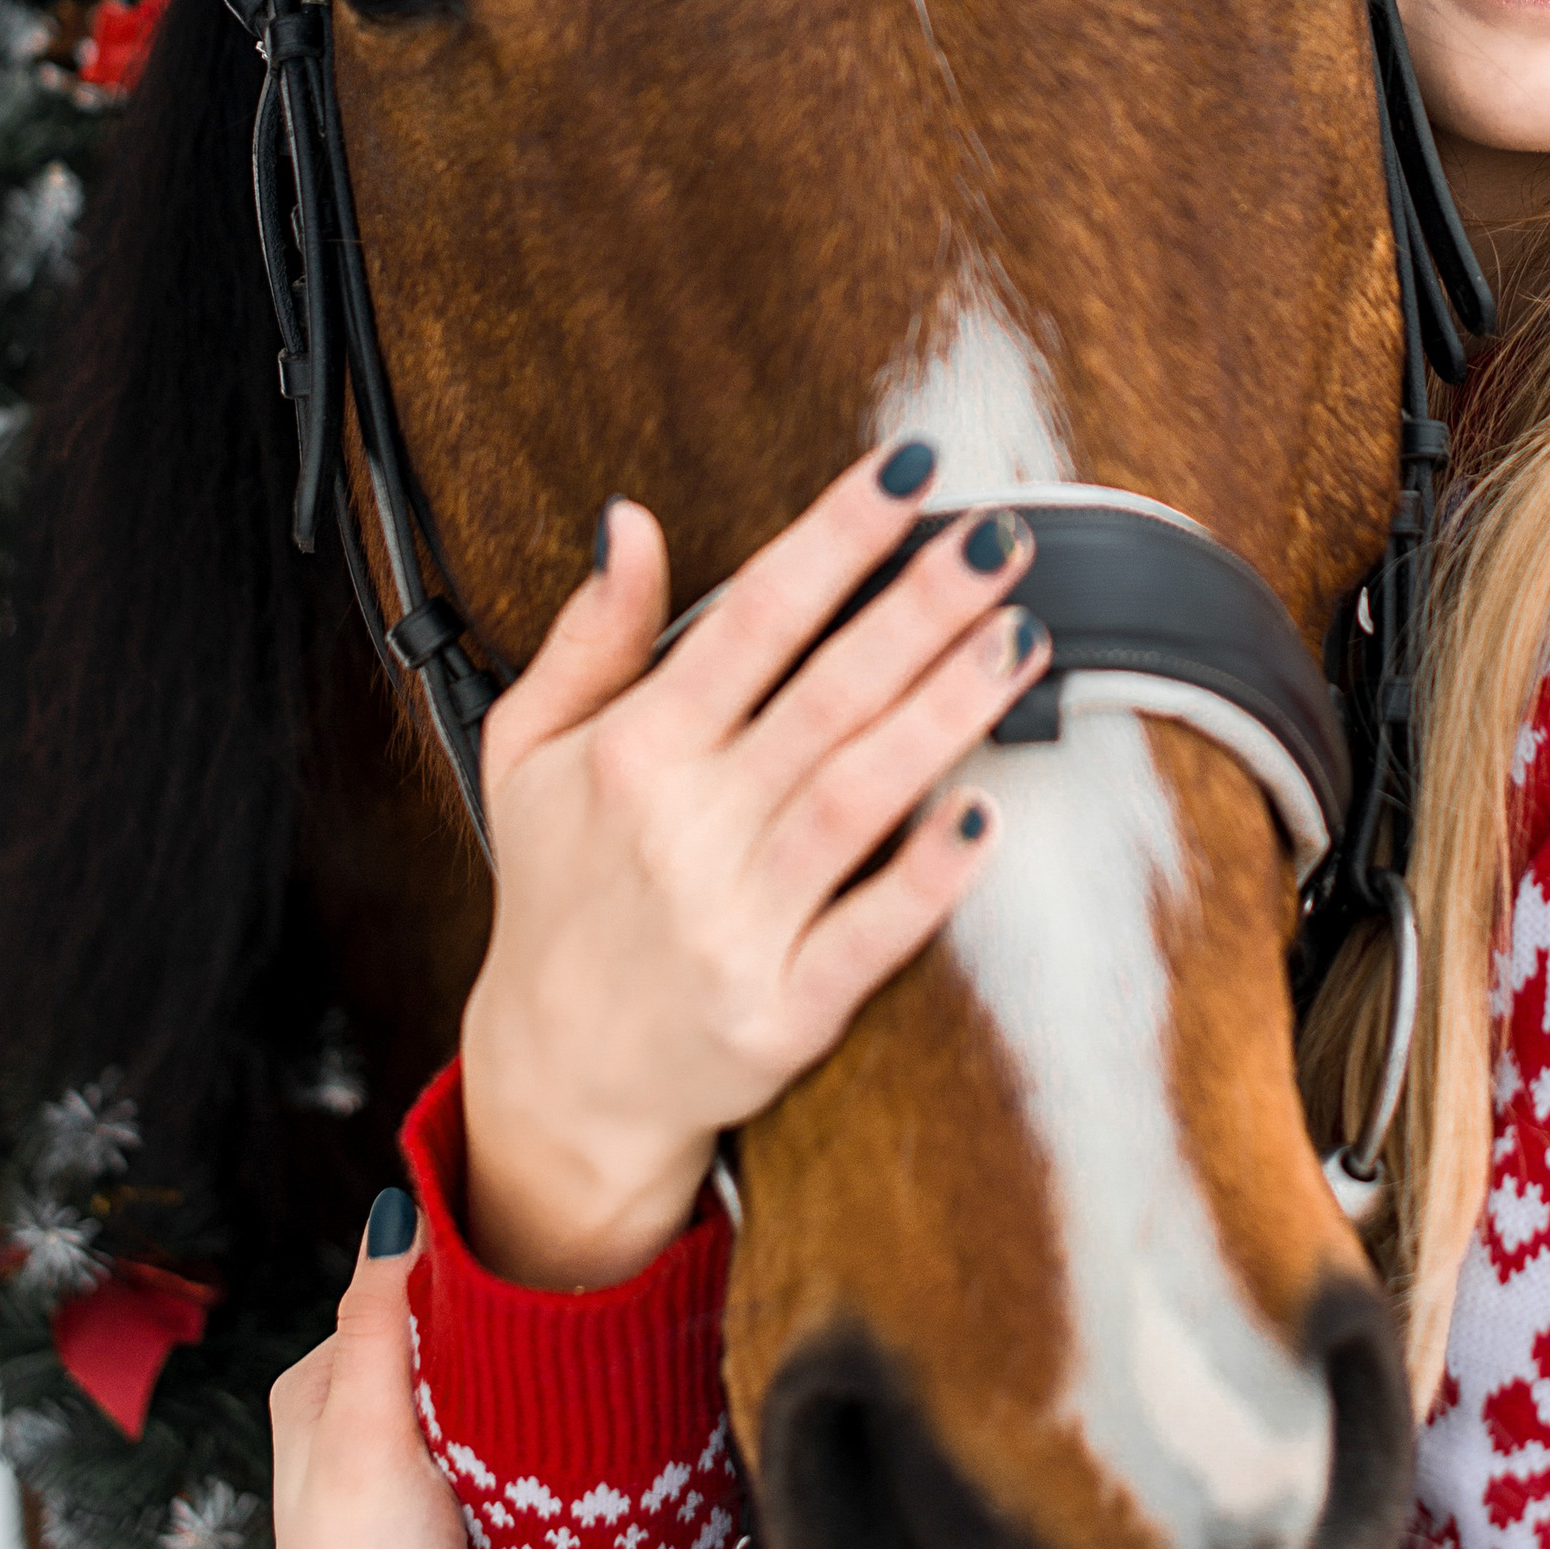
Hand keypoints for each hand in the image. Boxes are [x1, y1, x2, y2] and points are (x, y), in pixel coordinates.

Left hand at [269, 1195, 594, 1548]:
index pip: (401, 1293)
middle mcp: (342, 1441)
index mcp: (309, 1400)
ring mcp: (395, 1497)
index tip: (538, 1264)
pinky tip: (563, 1465)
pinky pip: (493, 1467)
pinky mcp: (441, 1545)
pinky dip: (526, 1456)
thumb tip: (399, 1205)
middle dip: (496, 1340)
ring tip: (573, 1399)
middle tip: (566, 1336)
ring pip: (472, 1409)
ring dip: (519, 1403)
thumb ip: (377, 1325)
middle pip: (439, 1351)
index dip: (465, 1277)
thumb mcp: (365, 1444)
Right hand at [461, 445, 1049, 1286]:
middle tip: (1003, 538)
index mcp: (633, 753)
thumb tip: (631, 521)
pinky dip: (926, 877)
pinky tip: (985, 814)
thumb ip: (591, 636)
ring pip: (860, 796)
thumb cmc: (558, 892)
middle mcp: (685, 828)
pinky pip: (869, 935)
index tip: (909, 472)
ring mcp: (735, 922)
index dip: (835, 537)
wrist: (555, 1076)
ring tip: (1022, 637)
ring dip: (946, 712)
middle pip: (826, 694)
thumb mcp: (527, 750)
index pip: (751, 618)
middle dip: (921, 607)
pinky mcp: (783, 1009)